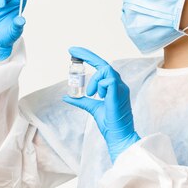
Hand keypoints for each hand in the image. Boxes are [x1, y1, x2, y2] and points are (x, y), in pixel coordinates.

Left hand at [62, 47, 139, 162]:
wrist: (118, 135)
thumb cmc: (109, 123)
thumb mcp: (92, 108)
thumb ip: (82, 101)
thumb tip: (67, 96)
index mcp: (113, 86)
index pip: (101, 66)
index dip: (88, 57)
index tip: (74, 52)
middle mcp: (118, 84)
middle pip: (103, 63)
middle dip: (87, 55)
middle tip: (72, 51)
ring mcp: (120, 88)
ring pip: (106, 70)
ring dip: (93, 80)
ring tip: (90, 93)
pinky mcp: (118, 93)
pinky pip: (108, 81)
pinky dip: (99, 86)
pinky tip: (99, 96)